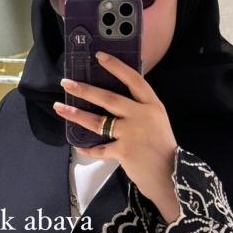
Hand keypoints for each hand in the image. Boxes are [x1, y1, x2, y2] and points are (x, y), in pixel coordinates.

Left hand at [54, 52, 180, 222]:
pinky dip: (88, 149)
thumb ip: (140, 111)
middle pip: (109, 98)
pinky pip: (100, 149)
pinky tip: (78, 146)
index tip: (100, 56)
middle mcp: (142, 115)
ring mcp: (132, 133)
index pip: (134, 80)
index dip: (116, 67)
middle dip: (85, 89)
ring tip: (60, 108)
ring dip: (77, 114)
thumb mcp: (157, 123)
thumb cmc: (163, 150)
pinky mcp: (124, 151)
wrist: (172, 176)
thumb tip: (114, 102)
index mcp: (153, 106)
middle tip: (66, 82)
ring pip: (98, 121)